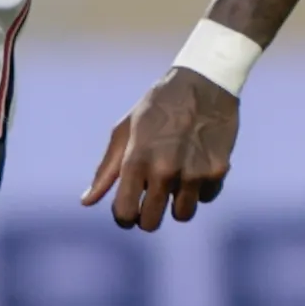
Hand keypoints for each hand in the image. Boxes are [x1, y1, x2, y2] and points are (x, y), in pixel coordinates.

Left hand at [80, 68, 238, 230]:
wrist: (204, 82)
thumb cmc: (158, 105)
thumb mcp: (126, 130)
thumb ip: (107, 169)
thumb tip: (86, 202)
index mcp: (137, 161)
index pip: (125, 213)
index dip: (124, 217)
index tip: (128, 211)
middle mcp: (165, 171)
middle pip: (151, 223)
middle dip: (147, 217)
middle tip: (151, 202)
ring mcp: (194, 173)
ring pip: (182, 215)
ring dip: (176, 204)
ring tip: (176, 182)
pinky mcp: (218, 171)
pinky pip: (205, 197)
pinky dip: (200, 188)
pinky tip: (196, 166)